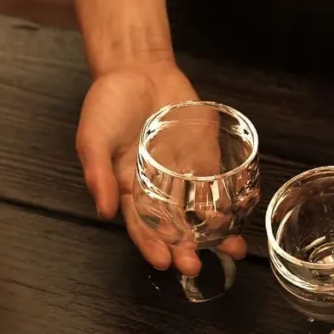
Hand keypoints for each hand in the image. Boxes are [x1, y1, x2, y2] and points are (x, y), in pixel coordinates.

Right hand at [76, 60, 246, 273]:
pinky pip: (218, 185)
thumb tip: (104, 211)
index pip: (140, 227)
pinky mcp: (203, 158)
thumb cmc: (108, 103)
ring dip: (214, 234)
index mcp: (126, 191)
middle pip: (172, 228)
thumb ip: (97, 175)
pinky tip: (240, 216)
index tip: (162, 261)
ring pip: (199, 213)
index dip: (150, 246)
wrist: (138, 68)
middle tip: (194, 264)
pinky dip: (229, 202)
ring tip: (230, 250)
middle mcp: (156, 190)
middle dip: (184, 249)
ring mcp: (182, 175)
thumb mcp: (93, 138)